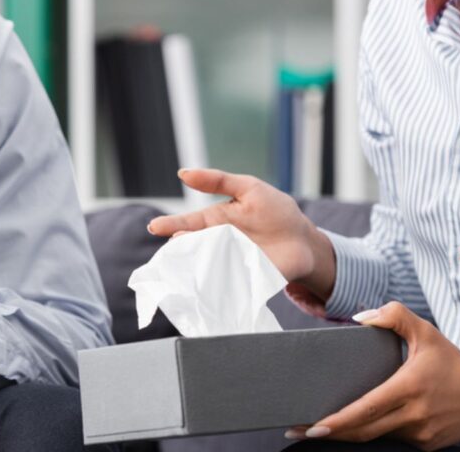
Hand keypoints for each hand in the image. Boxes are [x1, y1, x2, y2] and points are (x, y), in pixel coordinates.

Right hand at [147, 169, 335, 298]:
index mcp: (214, 222)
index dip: (170, 225)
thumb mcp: (249, 188)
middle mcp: (216, 244)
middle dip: (181, 247)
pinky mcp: (242, 281)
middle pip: (191, 248)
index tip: (155, 226)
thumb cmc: (275, 211)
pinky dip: (215, 285)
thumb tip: (183, 173)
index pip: (187, 224)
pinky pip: (225, 283)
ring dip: (195, 266)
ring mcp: (228, 263)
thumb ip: (218, 181)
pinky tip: (208, 285)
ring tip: (188, 262)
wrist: (304, 241)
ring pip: (203, 266)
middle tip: (178, 243)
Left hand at [284, 301, 459, 449]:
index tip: (312, 426)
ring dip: (348, 432)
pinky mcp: (426, 445)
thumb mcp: (425, 331)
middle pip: (363, 430)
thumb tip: (359, 318)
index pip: (366, 409)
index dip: (337, 421)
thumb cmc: (452, 361)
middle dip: (328, 432)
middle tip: (297, 428)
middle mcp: (414, 415)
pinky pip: (392, 437)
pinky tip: (357, 424)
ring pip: (375, 435)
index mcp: (409, 388)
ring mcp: (420, 434)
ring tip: (319, 426)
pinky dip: (374, 430)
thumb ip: (393, 315)